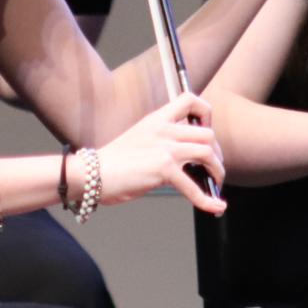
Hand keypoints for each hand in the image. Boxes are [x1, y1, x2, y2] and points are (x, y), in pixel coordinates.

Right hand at [98, 91, 225, 215]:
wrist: (90, 173)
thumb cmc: (111, 163)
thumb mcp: (138, 140)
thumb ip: (160, 142)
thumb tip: (184, 159)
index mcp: (156, 120)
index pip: (189, 100)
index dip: (205, 114)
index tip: (206, 130)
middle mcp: (163, 130)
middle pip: (208, 134)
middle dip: (217, 153)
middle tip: (213, 168)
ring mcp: (165, 148)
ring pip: (208, 154)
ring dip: (218, 172)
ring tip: (215, 184)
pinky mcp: (163, 169)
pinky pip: (194, 187)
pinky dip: (208, 200)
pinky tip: (215, 207)